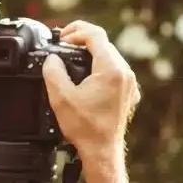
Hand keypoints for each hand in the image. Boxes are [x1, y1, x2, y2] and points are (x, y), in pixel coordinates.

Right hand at [42, 20, 139, 159]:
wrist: (102, 150)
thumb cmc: (85, 127)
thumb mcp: (60, 96)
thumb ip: (53, 71)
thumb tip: (52, 59)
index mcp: (112, 70)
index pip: (96, 35)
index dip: (76, 31)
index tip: (62, 39)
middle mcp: (126, 74)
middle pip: (104, 44)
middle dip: (82, 40)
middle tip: (64, 44)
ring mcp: (130, 84)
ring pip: (111, 56)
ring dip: (92, 53)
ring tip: (72, 57)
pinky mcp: (129, 93)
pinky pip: (116, 71)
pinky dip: (100, 67)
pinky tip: (86, 75)